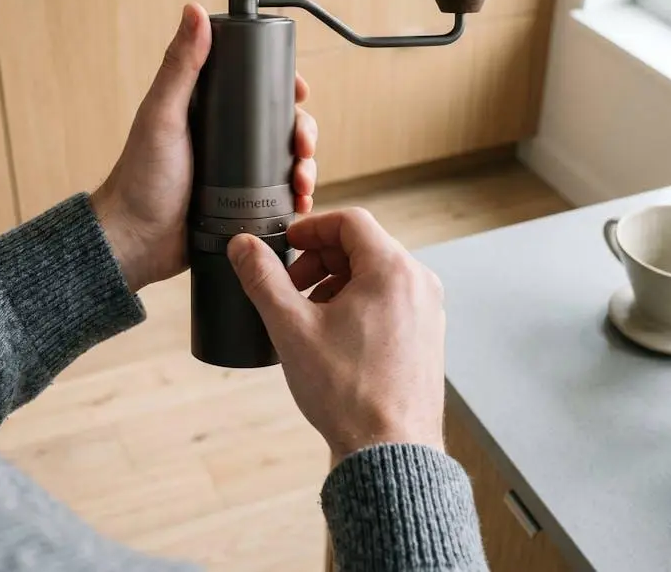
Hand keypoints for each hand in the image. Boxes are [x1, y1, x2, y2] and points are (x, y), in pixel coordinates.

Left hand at [91, 3, 317, 291]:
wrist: (135, 241)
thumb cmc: (139, 178)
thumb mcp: (162, 116)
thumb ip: (179, 66)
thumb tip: (195, 11)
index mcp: (208, 111)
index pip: (257, 88)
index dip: (284, 87)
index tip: (300, 92)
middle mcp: (226, 139)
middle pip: (281, 125)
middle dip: (304, 133)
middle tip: (304, 147)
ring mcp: (236, 174)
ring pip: (286, 161)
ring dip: (306, 167)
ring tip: (303, 182)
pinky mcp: (242, 206)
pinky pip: (280, 197)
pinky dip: (297, 198)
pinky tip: (302, 204)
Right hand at [226, 208, 446, 462]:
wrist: (388, 450)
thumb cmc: (347, 391)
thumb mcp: (291, 327)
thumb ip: (263, 279)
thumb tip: (242, 246)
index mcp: (393, 270)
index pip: (350, 221)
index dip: (310, 228)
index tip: (284, 244)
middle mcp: (419, 284)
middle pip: (363, 247)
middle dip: (319, 260)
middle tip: (289, 286)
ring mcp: (428, 311)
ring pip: (376, 275)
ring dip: (336, 283)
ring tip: (307, 315)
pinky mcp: (427, 336)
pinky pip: (390, 300)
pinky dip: (358, 303)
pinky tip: (332, 336)